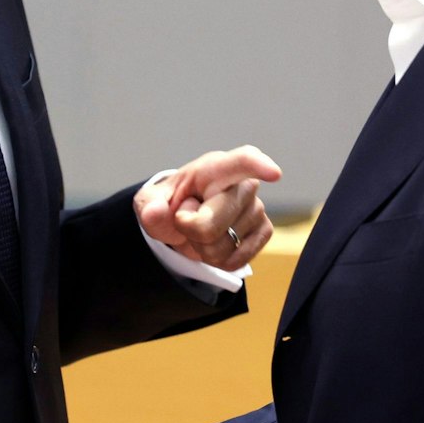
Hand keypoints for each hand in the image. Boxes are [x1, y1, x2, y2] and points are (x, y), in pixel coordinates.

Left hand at [135, 145, 280, 269]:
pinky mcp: (264, 231)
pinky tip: (216, 242)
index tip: (274, 174)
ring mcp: (256, 209)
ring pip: (222, 247)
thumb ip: (149, 205)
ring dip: (203, 247)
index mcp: (214, 168)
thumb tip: (155, 210)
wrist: (185, 219)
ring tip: (201, 228)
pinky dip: (218, 260)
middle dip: (189, 230)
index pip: (240, 162)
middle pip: (211, 223)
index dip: (257, 166)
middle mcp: (242, 185)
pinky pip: (236, 260)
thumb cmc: (172, 203)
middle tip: (187, 217)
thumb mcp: (151, 201)